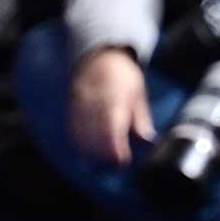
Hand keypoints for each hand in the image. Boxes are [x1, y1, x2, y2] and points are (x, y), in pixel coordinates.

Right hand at [70, 47, 154, 162]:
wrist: (99, 57)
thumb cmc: (122, 77)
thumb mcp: (138, 93)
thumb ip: (141, 118)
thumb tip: (148, 141)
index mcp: (114, 95)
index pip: (112, 127)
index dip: (115, 147)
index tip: (123, 160)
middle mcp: (94, 101)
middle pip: (95, 135)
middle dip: (105, 154)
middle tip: (117, 163)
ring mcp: (80, 105)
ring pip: (82, 136)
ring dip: (93, 152)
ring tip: (106, 159)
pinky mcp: (71, 110)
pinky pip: (73, 132)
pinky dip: (81, 144)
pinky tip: (91, 151)